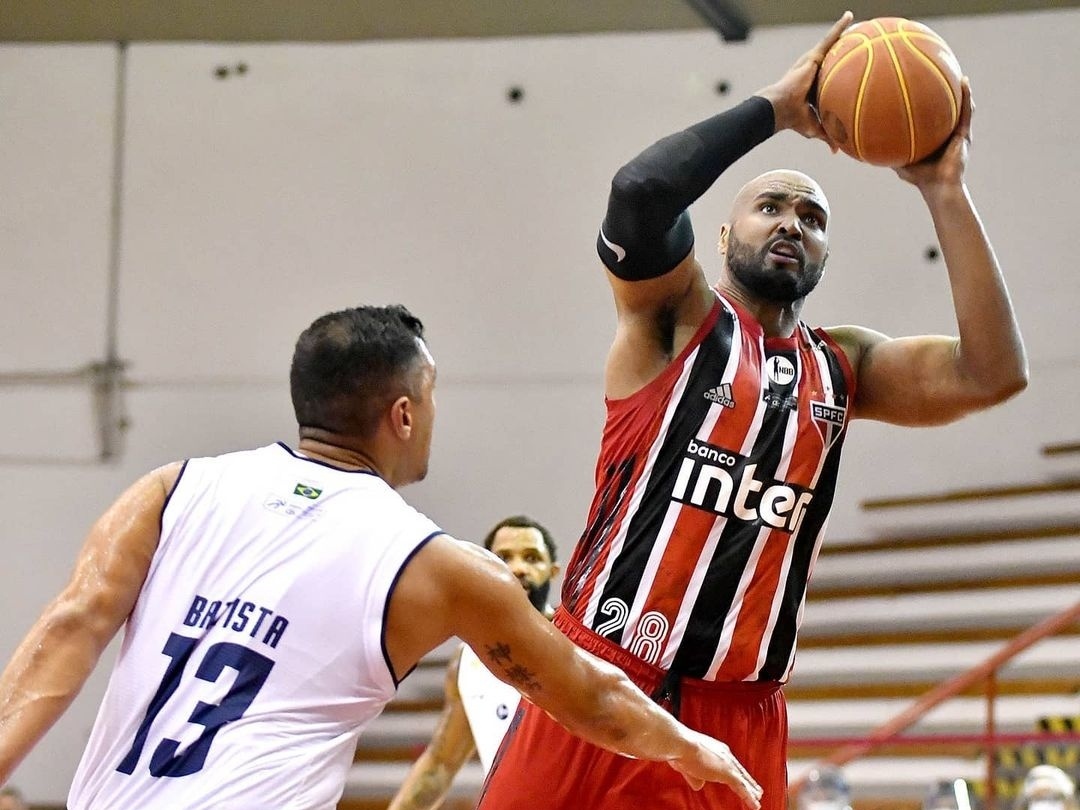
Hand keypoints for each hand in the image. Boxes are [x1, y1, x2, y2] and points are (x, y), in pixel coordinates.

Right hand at [668, 729, 762, 808]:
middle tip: (757, 790)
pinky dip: (749, 798)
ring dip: (751, 791)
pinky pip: (742, 788)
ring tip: (757, 799)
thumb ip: (695, 776)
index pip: (730, 763)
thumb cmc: (680, 749)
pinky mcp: (728, 773)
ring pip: (743, 780)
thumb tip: (699, 785)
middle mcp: (725, 754)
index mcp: (716, 750)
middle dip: (748, 781)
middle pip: (740, 771)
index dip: (736, 772)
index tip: (741, 778)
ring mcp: (727, 764)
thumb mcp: (687, 764)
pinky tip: (755, 805)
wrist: (681, 744)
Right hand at [756, 11, 852, 140]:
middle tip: (858, 37)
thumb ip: (827, 135)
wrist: (781, 109)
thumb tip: (836, 151)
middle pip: (832, 56)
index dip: (839, 71)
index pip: (830, 76)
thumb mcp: (815, 127)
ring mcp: (813, 62)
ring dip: (842, 31)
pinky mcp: (813, 56)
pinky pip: (830, 38)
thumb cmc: (794, 119)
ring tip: (855, 20)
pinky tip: (850, 16)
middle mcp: (813, 71)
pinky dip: (840, 27)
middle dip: (843, 46)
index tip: (849, 67)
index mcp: (814, 86)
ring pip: (832, 43)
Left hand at [896, 77, 972, 191]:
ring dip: (959, 87)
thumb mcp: (900, 161)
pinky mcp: (964, 134)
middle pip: (946, 106)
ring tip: (956, 68)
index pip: (931, 115)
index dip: (927, 100)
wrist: (939, 187)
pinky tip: (964, 82)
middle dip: (944, 88)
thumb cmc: (920, 178)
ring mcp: (957, 132)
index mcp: (934, 137)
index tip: (920, 83)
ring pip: (960, 105)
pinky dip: (966, 96)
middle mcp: (946, 132)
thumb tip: (866, 141)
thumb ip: (887, 151)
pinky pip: (967, 112)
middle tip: (939, 69)